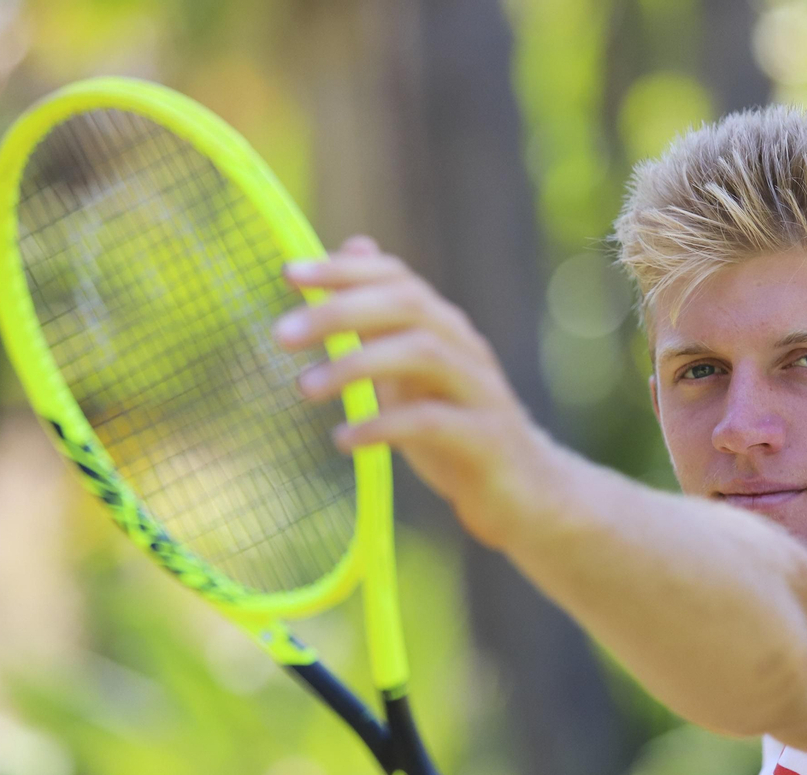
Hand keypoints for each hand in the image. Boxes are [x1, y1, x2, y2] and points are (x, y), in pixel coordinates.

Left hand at [274, 237, 562, 546]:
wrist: (525, 495)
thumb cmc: (457, 433)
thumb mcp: (411, 375)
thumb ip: (380, 319)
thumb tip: (352, 247)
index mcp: (444, 329)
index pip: (396, 279)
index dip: (344, 270)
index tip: (289, 274)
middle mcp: (465, 348)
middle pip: (406, 305)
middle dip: (340, 312)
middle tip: (280, 335)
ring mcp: (480, 391)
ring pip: (421, 352)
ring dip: (356, 365)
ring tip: (303, 389)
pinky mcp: (486, 439)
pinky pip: (431, 421)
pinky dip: (382, 427)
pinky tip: (343, 441)